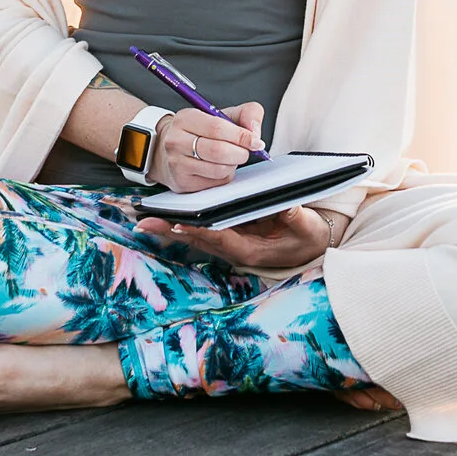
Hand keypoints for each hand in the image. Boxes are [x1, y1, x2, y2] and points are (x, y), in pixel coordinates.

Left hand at [136, 205, 334, 269]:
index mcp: (251, 249)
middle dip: (171, 229)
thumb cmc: (310, 237)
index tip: (177, 223)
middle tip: (144, 222)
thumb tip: (286, 206)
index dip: (198, 230)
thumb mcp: (309, 228)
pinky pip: (203, 228)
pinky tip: (166, 213)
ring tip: (144, 217)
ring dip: (171, 226)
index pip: (220, 238)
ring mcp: (231, 243)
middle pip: (199, 238)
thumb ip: (297, 217)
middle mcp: (235, 249)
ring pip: (196, 234)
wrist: (313, 246)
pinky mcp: (230, 234)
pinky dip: (185, 221)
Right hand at [148, 101, 264, 192]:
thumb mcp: (222, 114)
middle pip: (219, 151)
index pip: (218, 128)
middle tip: (245, 151)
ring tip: (229, 158)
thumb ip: (246, 114)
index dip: (242, 136)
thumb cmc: (200, 132)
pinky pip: (215, 182)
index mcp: (186, 118)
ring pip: (218, 169)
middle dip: (240, 152)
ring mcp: (177, 163)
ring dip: (232, 165)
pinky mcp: (182, 182)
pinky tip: (218, 167)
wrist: (169, 150)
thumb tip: (255, 133)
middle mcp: (177, 140)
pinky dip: (224, 175)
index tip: (256, 141)